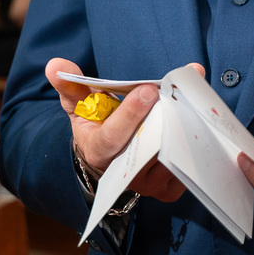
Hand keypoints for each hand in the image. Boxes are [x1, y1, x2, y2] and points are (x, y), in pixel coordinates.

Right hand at [44, 58, 203, 202]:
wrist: (107, 160)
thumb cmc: (94, 125)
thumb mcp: (78, 105)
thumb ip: (70, 85)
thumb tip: (55, 66)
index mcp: (98, 151)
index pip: (114, 137)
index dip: (130, 114)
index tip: (147, 89)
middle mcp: (124, 173)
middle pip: (149, 146)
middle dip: (166, 116)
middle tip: (181, 88)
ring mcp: (148, 183)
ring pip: (170, 155)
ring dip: (185, 125)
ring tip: (194, 96)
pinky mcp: (168, 187)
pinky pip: (185, 165)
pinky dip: (193, 141)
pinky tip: (198, 116)